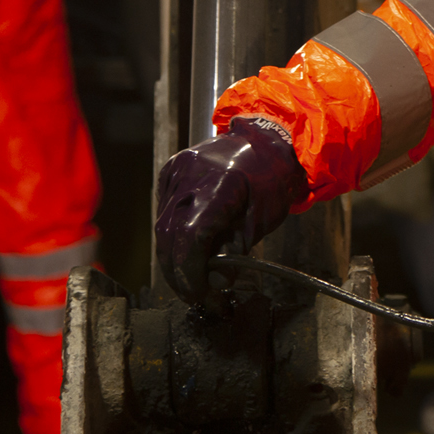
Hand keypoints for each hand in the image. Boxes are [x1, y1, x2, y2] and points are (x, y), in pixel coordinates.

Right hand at [154, 117, 308, 305]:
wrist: (269, 139)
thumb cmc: (271, 177)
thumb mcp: (261, 220)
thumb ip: (235, 252)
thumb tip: (216, 284)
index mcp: (218, 183)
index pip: (190, 238)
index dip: (190, 272)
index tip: (199, 294)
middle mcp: (190, 174)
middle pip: (168, 235)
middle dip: (178, 272)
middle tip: (195, 295)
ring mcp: (177, 170)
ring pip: (161, 226)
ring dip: (173, 257)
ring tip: (192, 278)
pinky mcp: (171, 170)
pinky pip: (165, 210)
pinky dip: (173, 234)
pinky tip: (188, 248)